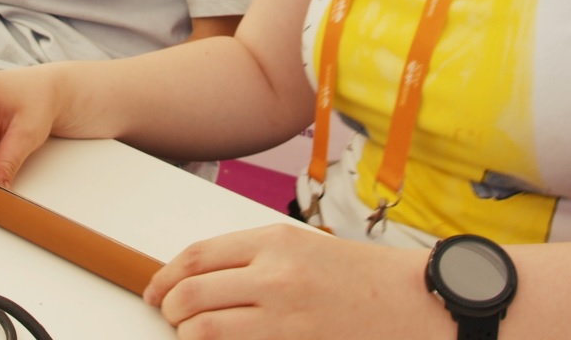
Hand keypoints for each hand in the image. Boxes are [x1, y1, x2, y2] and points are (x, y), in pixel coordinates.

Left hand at [144, 225, 443, 338]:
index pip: (197, 256)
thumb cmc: (363, 276)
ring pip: (204, 329)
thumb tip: (202, 278)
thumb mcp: (304, 248)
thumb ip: (254, 258)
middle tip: (170, 315)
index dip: (166, 276)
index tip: (156, 289)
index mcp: (275, 241)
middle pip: (191, 293)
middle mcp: (274, 275)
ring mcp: (283, 316)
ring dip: (187, 334)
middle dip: (170, 308)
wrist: (414, 303)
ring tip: (191, 334)